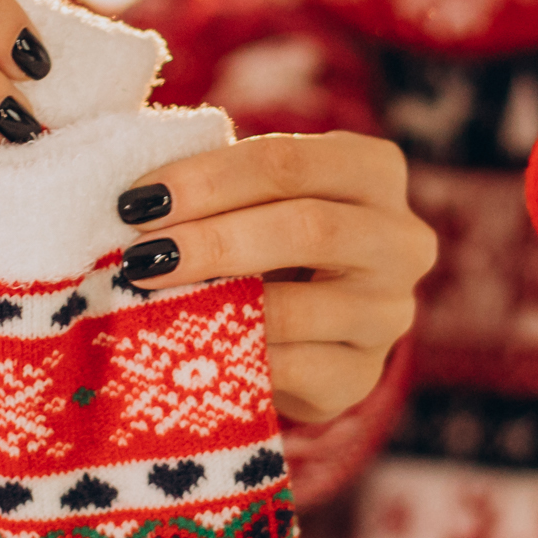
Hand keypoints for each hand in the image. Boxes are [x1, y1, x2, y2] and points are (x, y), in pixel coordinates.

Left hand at [110, 132, 437, 424]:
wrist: (307, 327)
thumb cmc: (266, 237)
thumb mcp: (257, 198)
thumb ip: (217, 189)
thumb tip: (139, 205)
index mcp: (374, 172)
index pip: (290, 162)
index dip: (208, 179)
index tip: (137, 202)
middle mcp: (400, 239)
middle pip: (307, 229)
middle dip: (213, 241)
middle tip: (139, 256)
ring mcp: (389, 313)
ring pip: (299, 308)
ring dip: (215, 306)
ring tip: (150, 304)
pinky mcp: (362, 376)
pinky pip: (292, 369)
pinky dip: (234, 357)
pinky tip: (190, 349)